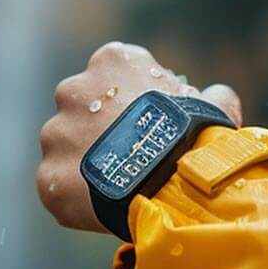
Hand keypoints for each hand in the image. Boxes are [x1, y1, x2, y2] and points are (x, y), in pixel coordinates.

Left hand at [37, 41, 243, 234]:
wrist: (175, 183)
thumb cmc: (197, 139)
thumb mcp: (214, 107)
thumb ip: (211, 96)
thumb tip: (218, 96)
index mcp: (112, 61)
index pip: (114, 75)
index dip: (131, 102)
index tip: (146, 124)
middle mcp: (74, 90)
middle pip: (82, 109)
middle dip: (99, 129)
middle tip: (129, 156)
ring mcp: (57, 134)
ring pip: (66, 148)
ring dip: (85, 163)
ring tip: (118, 186)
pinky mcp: (49, 175)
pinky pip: (59, 186)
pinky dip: (77, 197)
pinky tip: (104, 207)